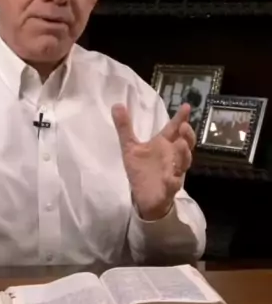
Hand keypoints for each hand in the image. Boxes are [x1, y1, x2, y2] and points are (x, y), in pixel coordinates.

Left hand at [112, 103, 195, 220]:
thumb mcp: (130, 147)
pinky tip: (170, 178)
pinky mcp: (168, 188)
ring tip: (181, 144)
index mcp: (163, 145)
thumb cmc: (141, 170)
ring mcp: (172, 172)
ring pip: (183, 163)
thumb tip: (116, 105)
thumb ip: (124, 127)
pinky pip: (172, 184)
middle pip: (185, 144)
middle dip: (187, 135)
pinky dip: (172, 181)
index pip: (174, 129)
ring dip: (183, 154)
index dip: (180, 118)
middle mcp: (172, 157)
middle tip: (184, 126)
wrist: (144, 197)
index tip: (186, 106)